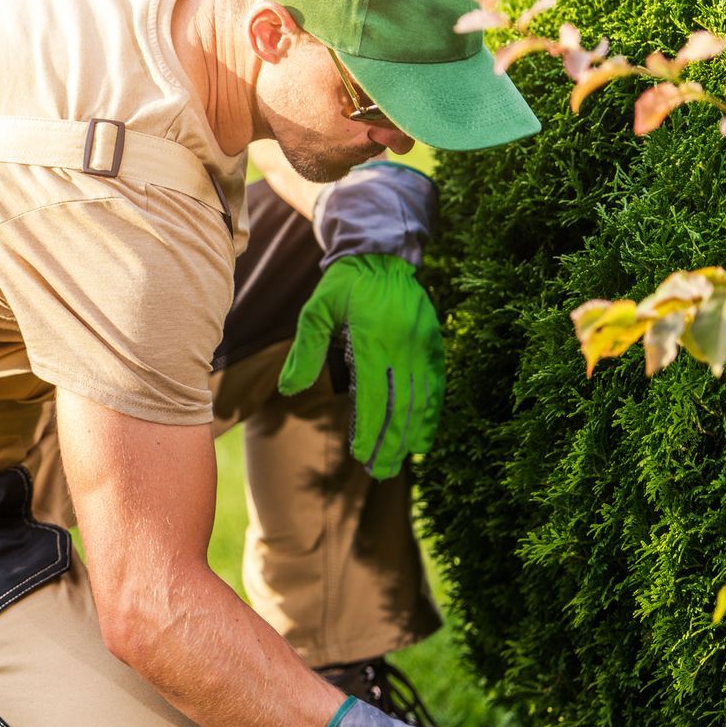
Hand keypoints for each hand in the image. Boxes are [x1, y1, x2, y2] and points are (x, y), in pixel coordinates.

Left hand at [279, 254, 443, 478]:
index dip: (369, 429)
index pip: (373, 395)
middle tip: (380, 472)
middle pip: (399, 404)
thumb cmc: (342, 285)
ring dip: (410, 433)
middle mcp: (403, 345)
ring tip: (398, 462)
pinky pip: (436, 384)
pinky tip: (423, 436)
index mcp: (373, 339)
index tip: (361, 455)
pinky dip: (431, 412)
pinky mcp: (434, 343)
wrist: (381, 254)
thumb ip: (305, 351)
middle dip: (390, 442)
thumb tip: (288, 391)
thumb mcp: (316, 311)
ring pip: (420, 399)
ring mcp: (423, 345)